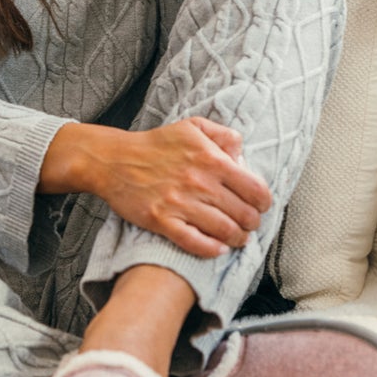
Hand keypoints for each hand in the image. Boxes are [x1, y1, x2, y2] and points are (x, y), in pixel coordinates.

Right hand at [42, 117, 270, 257]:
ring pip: (225, 231)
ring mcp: (179, 203)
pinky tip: (217, 248)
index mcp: (211, 160)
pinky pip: (196, 243)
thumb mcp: (191, 127)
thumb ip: (223, 135)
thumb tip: (242, 154)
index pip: (256, 190)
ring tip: (236, 238)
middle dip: (251, 223)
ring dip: (237, 239)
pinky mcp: (161, 220)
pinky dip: (212, 250)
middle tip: (247, 224)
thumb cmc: (154, 145)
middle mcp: (199, 183)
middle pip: (244, 215)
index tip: (259, 206)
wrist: (112, 160)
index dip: (264, 202)